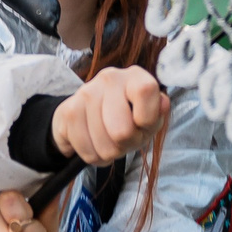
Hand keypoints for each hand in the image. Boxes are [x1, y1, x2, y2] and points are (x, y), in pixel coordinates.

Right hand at [51, 66, 169, 165]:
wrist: (88, 118)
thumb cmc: (127, 118)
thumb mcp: (149, 119)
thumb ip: (157, 113)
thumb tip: (163, 104)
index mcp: (135, 76)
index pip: (146, 90)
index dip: (147, 118)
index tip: (142, 124)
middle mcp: (110, 77)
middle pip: (122, 130)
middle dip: (125, 145)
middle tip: (124, 139)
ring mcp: (86, 92)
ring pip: (103, 144)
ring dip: (108, 152)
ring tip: (108, 141)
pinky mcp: (68, 109)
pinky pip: (86, 149)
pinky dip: (93, 155)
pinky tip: (93, 143)